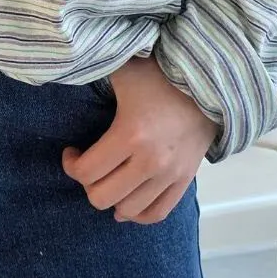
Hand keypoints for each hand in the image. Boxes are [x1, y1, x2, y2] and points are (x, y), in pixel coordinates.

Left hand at [61, 55, 218, 224]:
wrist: (209, 84)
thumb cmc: (161, 76)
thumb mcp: (124, 69)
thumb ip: (94, 65)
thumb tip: (67, 63)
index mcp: (131, 134)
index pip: (86, 172)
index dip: (70, 166)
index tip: (72, 152)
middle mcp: (151, 160)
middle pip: (102, 197)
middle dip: (87, 184)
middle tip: (90, 166)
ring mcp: (170, 174)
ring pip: (128, 210)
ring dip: (111, 199)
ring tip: (108, 180)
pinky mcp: (185, 180)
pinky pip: (157, 213)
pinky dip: (138, 214)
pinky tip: (126, 201)